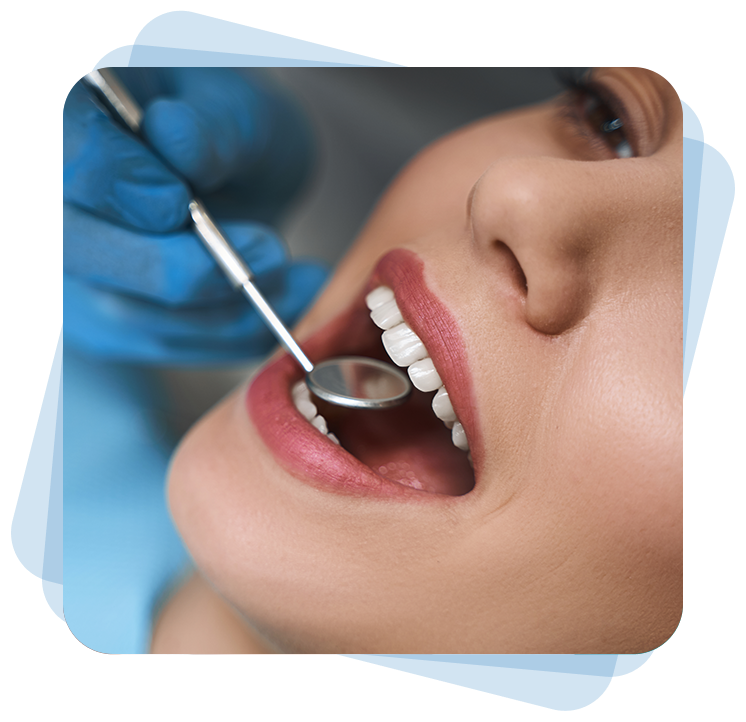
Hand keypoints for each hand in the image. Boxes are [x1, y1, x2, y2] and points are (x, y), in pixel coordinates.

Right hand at [63, 68, 327, 363]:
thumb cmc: (231, 134)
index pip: (65, 157)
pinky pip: (168, 346)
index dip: (110, 180)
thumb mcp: (240, 110)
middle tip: (269, 250)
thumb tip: (172, 137)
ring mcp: (80, 274)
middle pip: (80, 253)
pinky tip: (291, 298)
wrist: (234, 180)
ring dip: (226, 307)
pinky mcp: (111, 324)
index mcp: (78, 122)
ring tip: (296, 274)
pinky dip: (239, 333)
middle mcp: (66, 210)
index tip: (178, 200)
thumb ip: (211, 123)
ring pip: (129, 314)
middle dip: (180, 267)